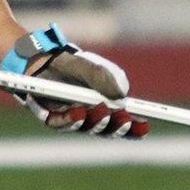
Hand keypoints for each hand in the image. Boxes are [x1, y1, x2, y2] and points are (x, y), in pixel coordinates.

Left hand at [0, 23, 148, 136]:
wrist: (45, 59)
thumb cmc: (74, 66)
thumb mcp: (94, 68)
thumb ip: (107, 79)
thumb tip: (120, 96)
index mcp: (106, 109)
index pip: (123, 124)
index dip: (134, 129)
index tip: (145, 126)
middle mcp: (89, 118)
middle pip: (105, 130)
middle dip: (115, 126)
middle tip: (123, 118)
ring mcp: (70, 119)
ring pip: (85, 127)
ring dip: (94, 121)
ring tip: (102, 110)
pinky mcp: (51, 117)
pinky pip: (60, 123)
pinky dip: (69, 120)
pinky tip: (78, 112)